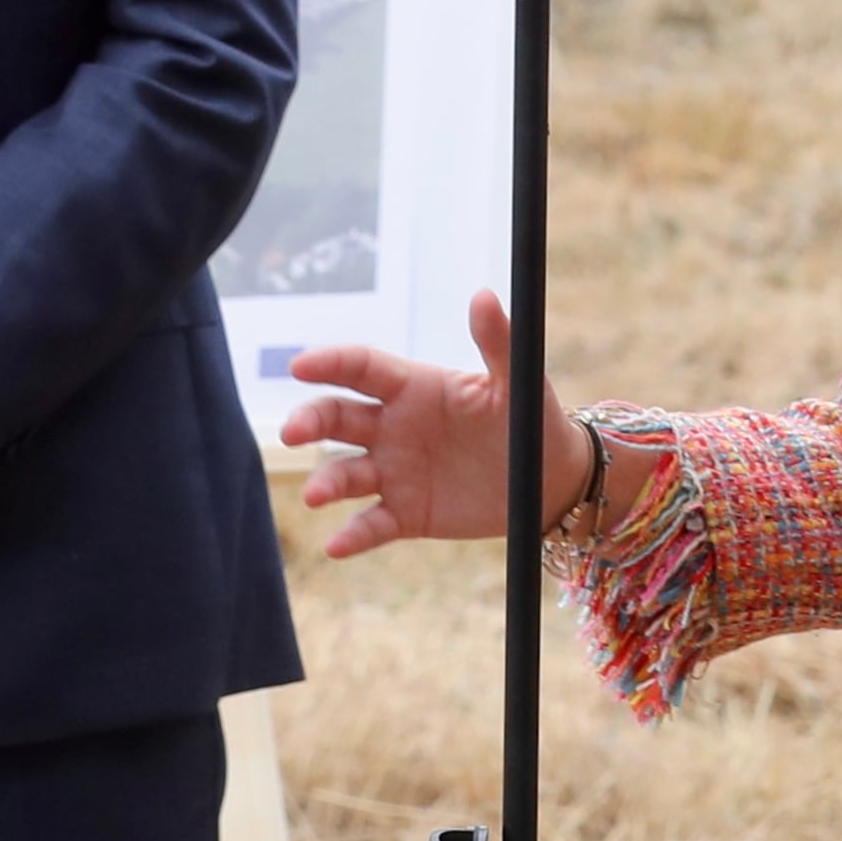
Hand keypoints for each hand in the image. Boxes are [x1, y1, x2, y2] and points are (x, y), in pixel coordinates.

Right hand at [282, 292, 593, 560]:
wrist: (548, 479)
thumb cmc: (528, 420)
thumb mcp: (516, 382)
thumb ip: (497, 341)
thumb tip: (484, 295)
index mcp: (414, 388)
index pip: (361, 369)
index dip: (329, 364)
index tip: (300, 366)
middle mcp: (393, 427)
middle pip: (338, 418)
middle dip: (311, 421)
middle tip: (293, 432)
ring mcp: (395, 472)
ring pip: (346, 474)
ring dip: (326, 483)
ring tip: (317, 496)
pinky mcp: (405, 513)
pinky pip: (372, 524)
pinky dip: (353, 535)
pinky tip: (337, 545)